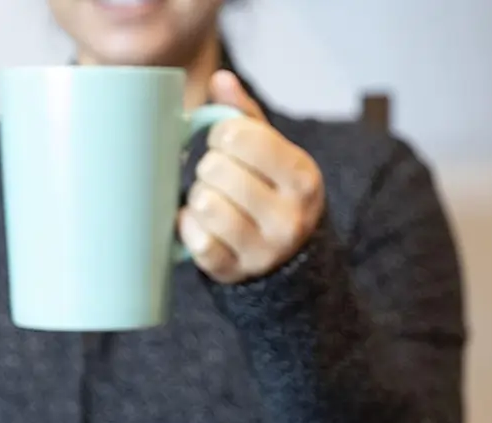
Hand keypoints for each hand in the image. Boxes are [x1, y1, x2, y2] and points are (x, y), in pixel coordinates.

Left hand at [178, 71, 325, 283]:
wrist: (286, 257)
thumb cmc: (272, 192)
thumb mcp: (273, 151)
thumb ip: (246, 115)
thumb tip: (220, 80)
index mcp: (302, 179)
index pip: (241, 136)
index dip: (220, 133)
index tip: (224, 142)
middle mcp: (288, 219)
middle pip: (216, 168)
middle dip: (208, 165)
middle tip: (216, 174)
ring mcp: (262, 251)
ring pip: (204, 204)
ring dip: (198, 196)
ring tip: (210, 198)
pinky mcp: (234, 273)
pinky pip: (195, 241)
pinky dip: (189, 227)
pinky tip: (198, 222)